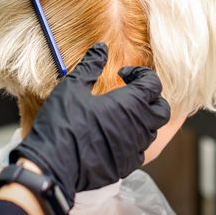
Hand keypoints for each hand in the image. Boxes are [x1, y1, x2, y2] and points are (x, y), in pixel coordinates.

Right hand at [9, 43, 170, 205]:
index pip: (153, 83)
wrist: (53, 164)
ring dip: (143, 118)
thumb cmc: (63, 123)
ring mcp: (134, 149)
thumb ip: (91, 65)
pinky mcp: (126, 166)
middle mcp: (139, 127)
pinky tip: (115, 135)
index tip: (123, 74)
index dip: (141, 74)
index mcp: (130, 104)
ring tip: (121, 113)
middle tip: (130, 93)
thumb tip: (101, 48)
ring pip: (152, 131)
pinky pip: (140, 150)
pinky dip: (134, 139)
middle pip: (162, 109)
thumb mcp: (73, 86)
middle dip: (150, 97)